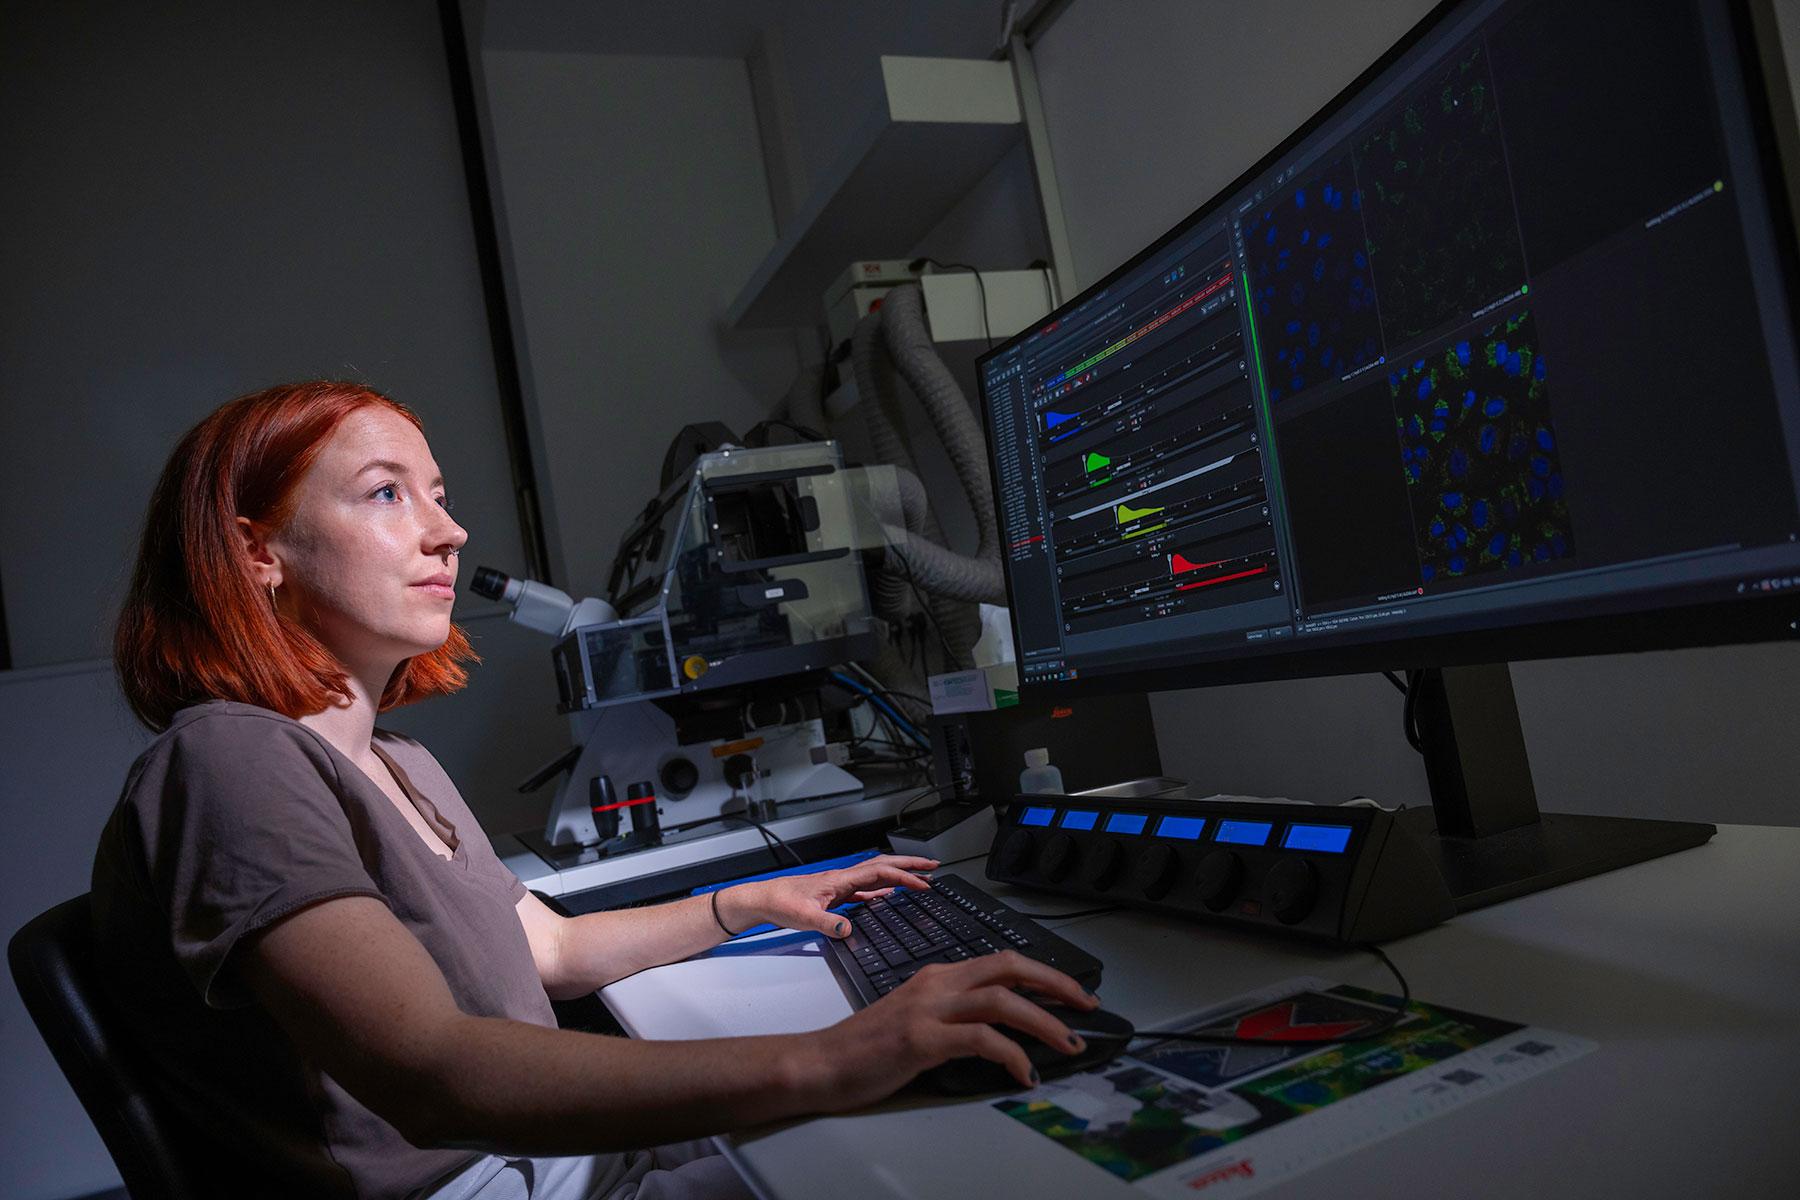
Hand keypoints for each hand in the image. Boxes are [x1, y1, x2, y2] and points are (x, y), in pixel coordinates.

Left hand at [726, 854, 937, 937]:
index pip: (880, 872)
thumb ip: (828, 923)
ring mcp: (841, 886)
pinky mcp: (836, 896)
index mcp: (840, 880)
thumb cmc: (780, 903)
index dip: (905, 876)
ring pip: (877, 876)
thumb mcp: (804, 917)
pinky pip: (866, 890)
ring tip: (920, 879)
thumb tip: (849, 929)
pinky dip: (883, 890)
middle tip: (934, 866)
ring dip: (900, 876)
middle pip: (884, 866)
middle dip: (911, 865)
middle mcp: (844, 879)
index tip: (925, 883)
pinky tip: (890, 896)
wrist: (763, 900)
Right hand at [806, 951, 1100, 1108]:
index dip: (1043, 974)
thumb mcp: (920, 1019)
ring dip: (1043, 1021)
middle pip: (1009, 966)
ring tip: (1067, 1043)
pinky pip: (981, 1039)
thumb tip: (1006, 1029)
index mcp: (939, 975)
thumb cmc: (870, 1048)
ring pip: (1001, 999)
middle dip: (1055, 984)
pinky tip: (1024, 1073)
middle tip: (1087, 1005)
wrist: (822, 1063)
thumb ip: (957, 1015)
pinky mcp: (921, 1038)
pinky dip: (1011, 1054)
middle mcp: (938, 982)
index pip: (1002, 962)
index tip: (1073, 994)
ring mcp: (929, 1008)